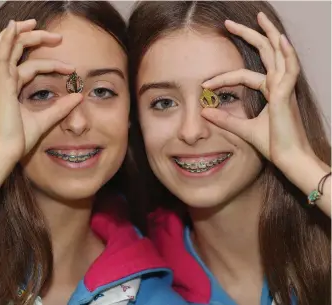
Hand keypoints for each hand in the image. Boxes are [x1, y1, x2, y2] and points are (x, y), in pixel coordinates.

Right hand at [0, 19, 82, 161]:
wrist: (6, 152)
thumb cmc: (19, 139)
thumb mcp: (46, 119)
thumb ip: (61, 107)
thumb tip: (79, 96)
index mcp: (11, 88)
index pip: (30, 67)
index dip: (51, 64)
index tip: (72, 70)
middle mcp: (4, 81)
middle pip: (18, 50)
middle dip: (35, 39)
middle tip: (58, 37)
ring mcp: (1, 80)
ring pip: (11, 47)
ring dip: (24, 34)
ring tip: (39, 25)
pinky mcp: (1, 84)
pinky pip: (2, 55)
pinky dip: (7, 39)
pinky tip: (14, 27)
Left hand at [201, 12, 313, 170]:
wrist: (288, 159)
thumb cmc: (273, 145)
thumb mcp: (242, 129)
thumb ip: (225, 120)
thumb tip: (204, 112)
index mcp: (271, 92)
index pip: (245, 75)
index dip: (223, 78)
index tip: (205, 84)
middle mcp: (279, 85)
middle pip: (266, 52)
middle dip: (249, 35)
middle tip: (229, 24)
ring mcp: (285, 88)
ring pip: (278, 53)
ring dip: (268, 34)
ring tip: (258, 17)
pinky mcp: (287, 95)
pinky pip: (290, 69)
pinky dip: (287, 52)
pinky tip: (279, 38)